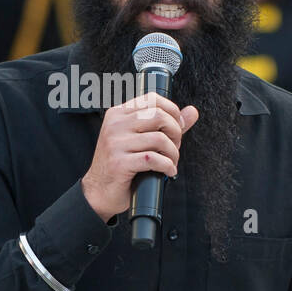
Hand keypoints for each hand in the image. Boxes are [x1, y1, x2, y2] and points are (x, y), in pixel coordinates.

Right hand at [80, 93, 198, 222]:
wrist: (99, 191)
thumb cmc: (121, 164)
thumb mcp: (142, 140)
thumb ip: (167, 125)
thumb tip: (192, 111)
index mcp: (118, 114)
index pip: (152, 99)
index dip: (172, 111)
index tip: (177, 127)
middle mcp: (115, 125)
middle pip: (159, 116)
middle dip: (175, 133)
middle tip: (174, 147)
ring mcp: (115, 143)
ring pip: (159, 139)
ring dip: (173, 153)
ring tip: (171, 162)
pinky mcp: (119, 163)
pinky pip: (153, 159)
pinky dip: (167, 166)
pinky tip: (167, 171)